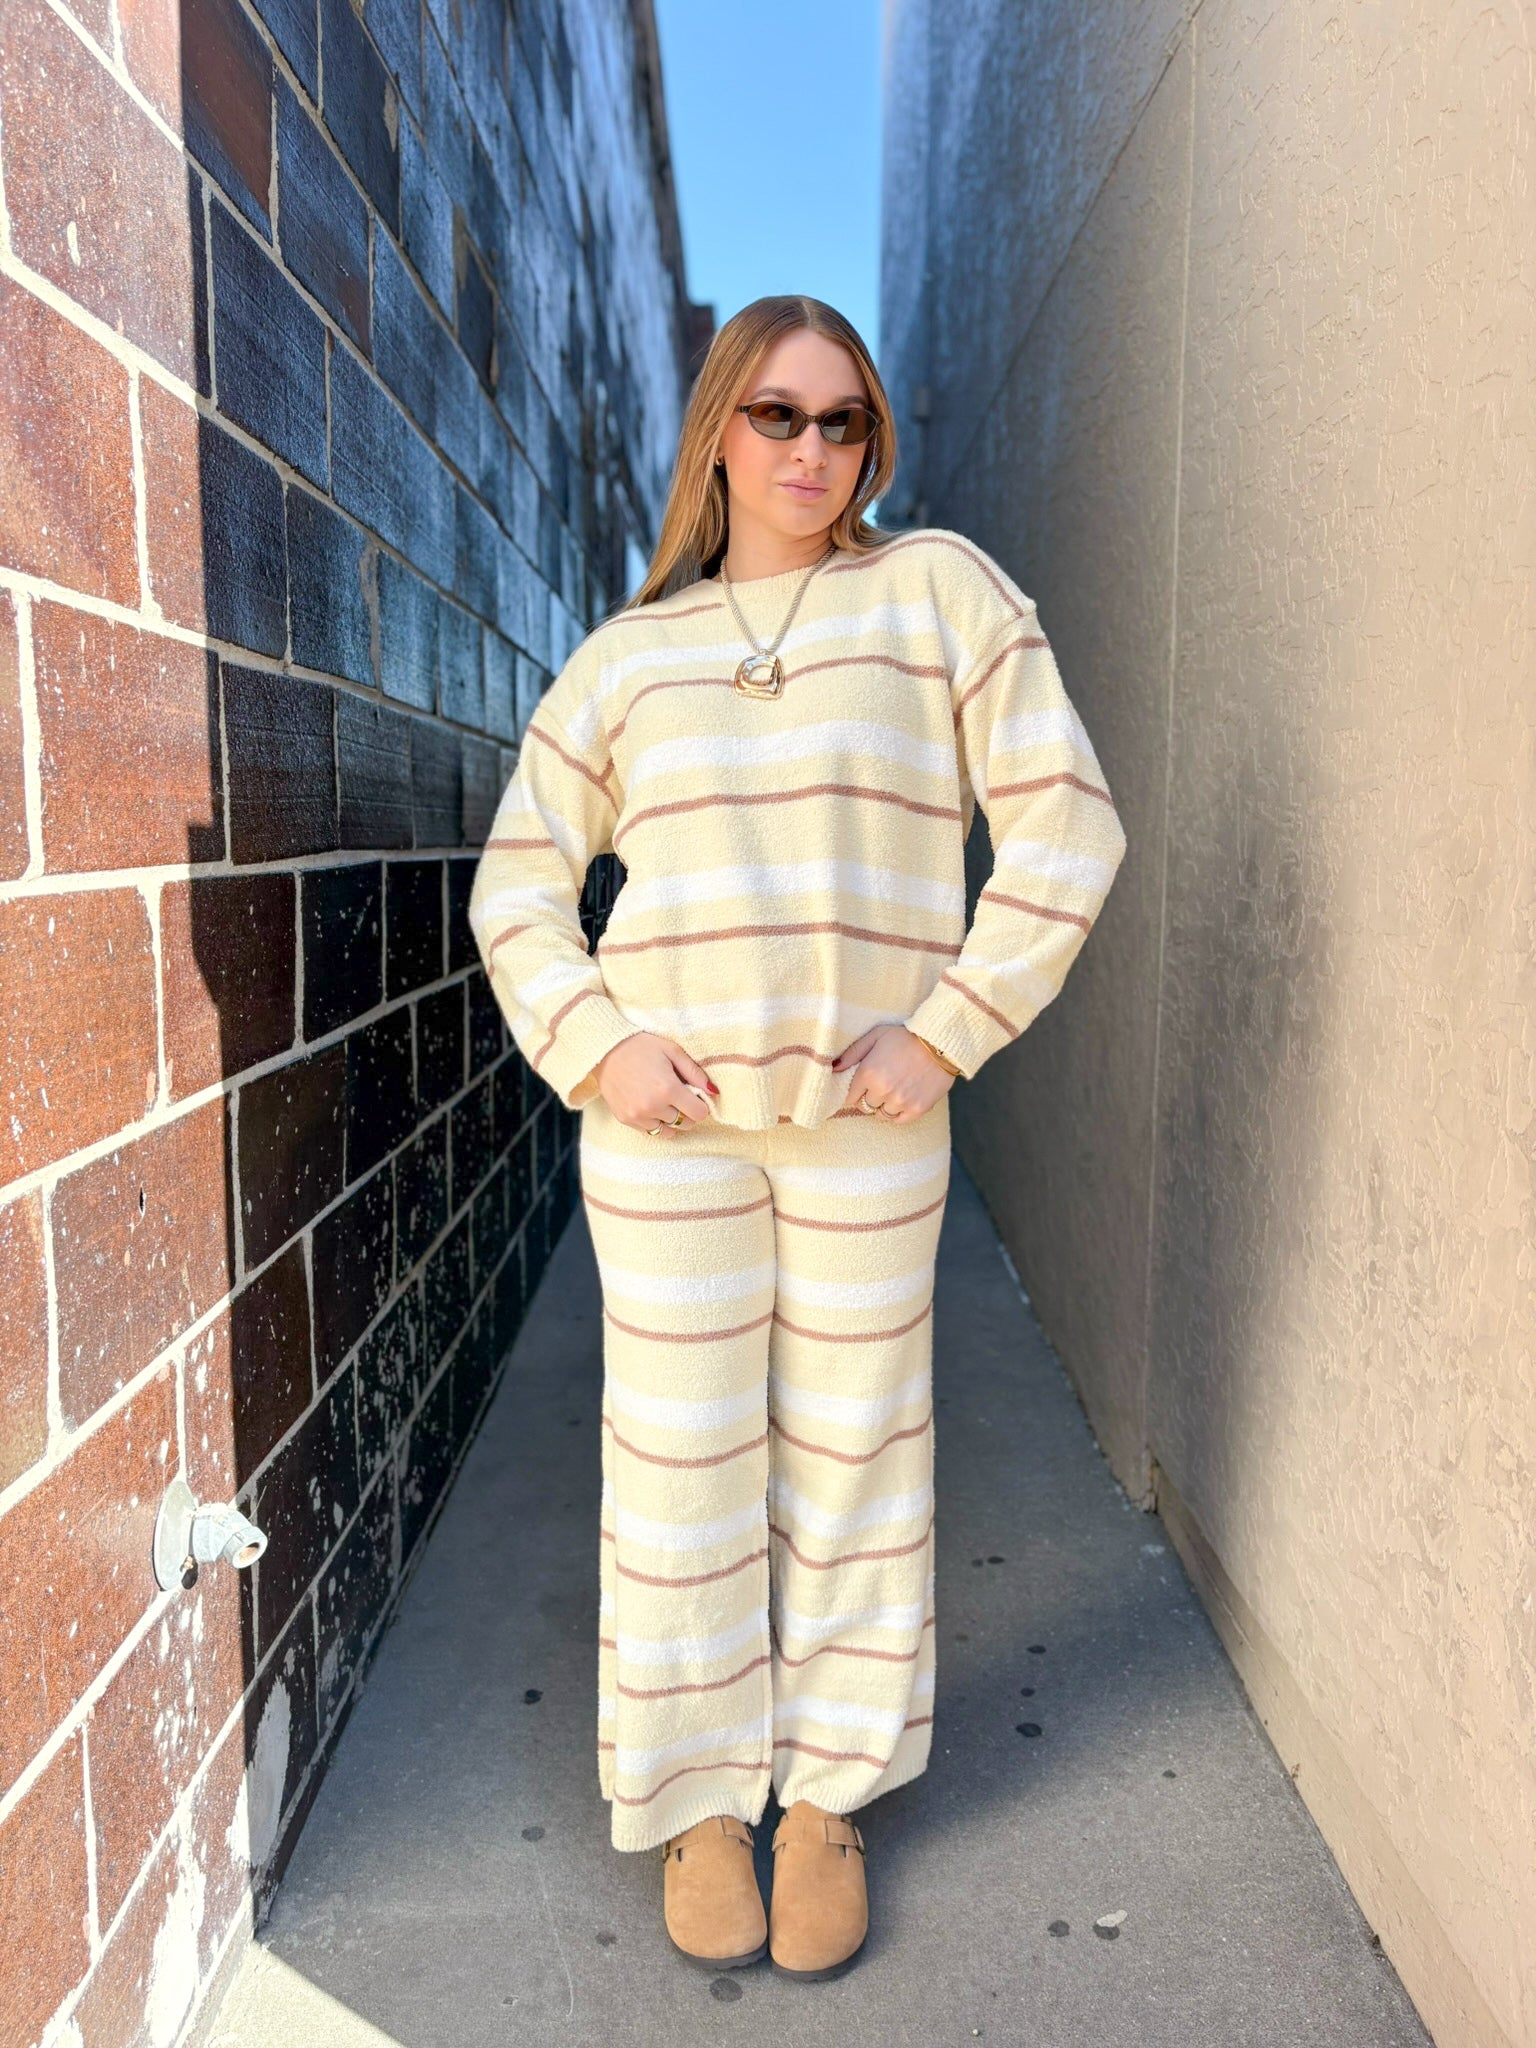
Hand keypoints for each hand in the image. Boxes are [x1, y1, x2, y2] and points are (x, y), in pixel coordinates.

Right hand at [594, 1031, 719, 1134]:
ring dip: (671, 1119)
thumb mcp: (672, 1051)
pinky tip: (650, 1104)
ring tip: (663, 1100)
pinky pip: (650, 1131)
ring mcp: (638, 1116)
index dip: (701, 1104)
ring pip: (668, 1131)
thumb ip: (695, 1072)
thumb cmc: (641, 1047)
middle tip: (679, 1095)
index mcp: (668, 1089)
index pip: (699, 1114)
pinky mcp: (626, 1119)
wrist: (605, 1050)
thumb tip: (714, 1092)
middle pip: (685, 1124)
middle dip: (688, 1112)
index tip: (694, 1095)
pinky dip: (655, 1122)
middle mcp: (653, 1107)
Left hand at [831, 1024, 955, 1122]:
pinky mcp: (917, 1109)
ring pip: (881, 1115)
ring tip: (892, 1092)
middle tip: (879, 1087)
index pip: (850, 1097)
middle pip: (865, 1106)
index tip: (860, 1088)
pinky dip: (897, 1114)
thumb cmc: (905, 1037)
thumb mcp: (875, 1036)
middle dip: (868, 1098)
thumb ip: (852, 1053)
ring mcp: (900, 1101)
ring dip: (883, 1106)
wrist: (940, 1042)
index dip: (853, 1093)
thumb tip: (834, 1069)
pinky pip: (899, 1121)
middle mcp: (882, 1090)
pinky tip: (902, 1101)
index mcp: (868, 1073)